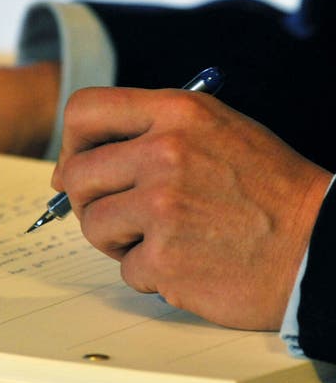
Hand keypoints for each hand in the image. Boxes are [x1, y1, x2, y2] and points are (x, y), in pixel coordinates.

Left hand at [52, 86, 331, 329]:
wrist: (316, 247)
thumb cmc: (262, 189)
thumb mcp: (213, 131)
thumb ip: (146, 134)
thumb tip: (73, 165)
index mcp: (176, 112)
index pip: (83, 111)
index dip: (72, 143)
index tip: (78, 167)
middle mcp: (165, 153)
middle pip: (76, 174)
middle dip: (88, 200)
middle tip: (117, 214)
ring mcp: (164, 207)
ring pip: (93, 224)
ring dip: (117, 239)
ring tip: (160, 238)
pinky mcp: (166, 259)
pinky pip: (124, 267)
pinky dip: (148, 271)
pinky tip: (186, 263)